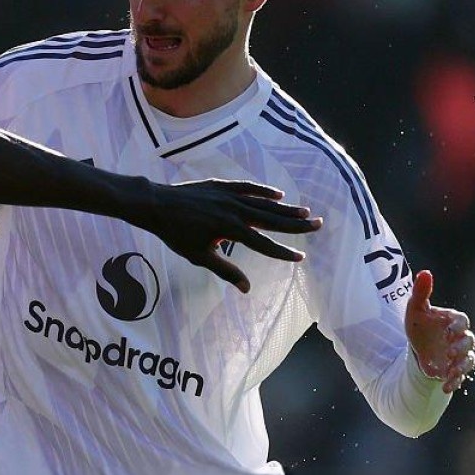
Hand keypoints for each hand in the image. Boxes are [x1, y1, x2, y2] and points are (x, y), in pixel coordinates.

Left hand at [133, 179, 319, 291]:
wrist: (157, 205)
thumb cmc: (176, 234)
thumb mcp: (200, 256)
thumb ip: (226, 271)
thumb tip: (247, 289)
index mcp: (231, 230)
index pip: (264, 244)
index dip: (283, 252)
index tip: (301, 257)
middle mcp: (235, 211)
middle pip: (272, 219)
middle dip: (296, 224)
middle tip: (318, 224)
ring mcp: (229, 196)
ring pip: (264, 203)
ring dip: (285, 208)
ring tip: (305, 212)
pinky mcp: (221, 186)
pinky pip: (248, 187)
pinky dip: (264, 191)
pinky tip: (278, 195)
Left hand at [404, 270, 474, 391]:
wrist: (417, 350)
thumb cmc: (419, 327)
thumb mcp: (415, 310)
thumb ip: (421, 292)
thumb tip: (425, 272)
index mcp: (452, 321)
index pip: (462, 321)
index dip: (458, 326)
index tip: (448, 332)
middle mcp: (459, 338)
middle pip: (469, 341)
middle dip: (461, 347)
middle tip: (450, 352)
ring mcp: (459, 355)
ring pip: (468, 360)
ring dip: (461, 366)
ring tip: (450, 372)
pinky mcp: (454, 370)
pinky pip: (460, 376)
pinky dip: (455, 381)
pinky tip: (446, 387)